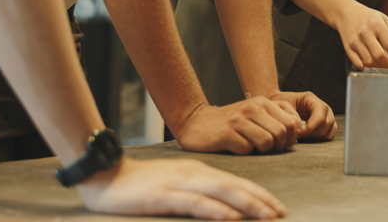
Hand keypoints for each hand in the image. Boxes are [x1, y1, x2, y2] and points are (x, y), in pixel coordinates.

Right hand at [76, 156, 285, 218]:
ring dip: (246, 204)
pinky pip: (193, 202)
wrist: (106, 176)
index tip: (277, 207)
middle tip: (281, 213)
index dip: (259, 194)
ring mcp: (178, 183)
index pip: (236, 182)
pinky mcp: (162, 195)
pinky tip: (229, 217)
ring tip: (266, 216)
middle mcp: (193, 174)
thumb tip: (225, 208)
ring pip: (220, 192)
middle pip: (235, 186)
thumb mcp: (175, 185)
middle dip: (260, 200)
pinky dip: (214, 209)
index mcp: (198, 171)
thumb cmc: (141, 185)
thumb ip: (199, 193)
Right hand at [172, 98, 302, 154]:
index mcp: (262, 102)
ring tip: (250, 146)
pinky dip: (244, 152)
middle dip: (278, 146)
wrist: (195, 121)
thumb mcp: (254, 113)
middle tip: (266, 148)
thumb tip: (299, 129)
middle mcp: (252, 108)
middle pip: (282, 133)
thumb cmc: (229, 122)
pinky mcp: (226, 134)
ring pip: (267, 142)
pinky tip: (235, 146)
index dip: (290, 137)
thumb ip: (276, 118)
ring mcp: (239, 120)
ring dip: (261, 150)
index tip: (280, 142)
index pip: (292, 122)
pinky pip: (247, 149)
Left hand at [269, 91, 335, 140]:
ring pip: (329, 130)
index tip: (299, 134)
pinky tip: (307, 138)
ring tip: (302, 136)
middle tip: (299, 136)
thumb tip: (299, 129)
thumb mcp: (280, 106)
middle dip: (313, 134)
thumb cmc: (277, 105)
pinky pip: (329, 135)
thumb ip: (289, 115)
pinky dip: (319, 139)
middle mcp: (321, 107)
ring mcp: (325, 116)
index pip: (319, 116)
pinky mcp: (325, 125)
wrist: (278, 106)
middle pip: (327, 124)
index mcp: (311, 99)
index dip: (311, 128)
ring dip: (316, 137)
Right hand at [334, 3, 387, 69]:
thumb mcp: (385, 21)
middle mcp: (365, 33)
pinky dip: (367, 69)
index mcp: (377, 25)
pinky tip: (373, 67)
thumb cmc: (369, 18)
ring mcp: (355, 41)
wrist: (346, 13)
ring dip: (379, 69)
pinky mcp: (348, 48)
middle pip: (379, 56)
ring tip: (386, 69)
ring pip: (368, 62)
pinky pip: (358, 64)